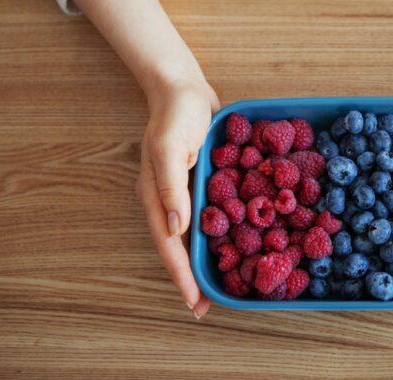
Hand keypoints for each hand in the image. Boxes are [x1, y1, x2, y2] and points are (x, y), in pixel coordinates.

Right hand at [135, 77, 219, 317]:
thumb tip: (176, 229)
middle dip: (191, 277)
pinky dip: (220, 232)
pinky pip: (210, 214)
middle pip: (179, 248)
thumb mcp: (169, 148)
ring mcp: (184, 192)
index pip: (168, 246)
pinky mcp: (202, 182)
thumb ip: (170, 187)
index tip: (194, 302)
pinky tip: (236, 242)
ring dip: (205, 259)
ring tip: (222, 283)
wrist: (183, 87)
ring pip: (195, 235)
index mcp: (155, 196)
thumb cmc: (175, 114)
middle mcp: (168, 200)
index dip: (181, 275)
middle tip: (207, 306)